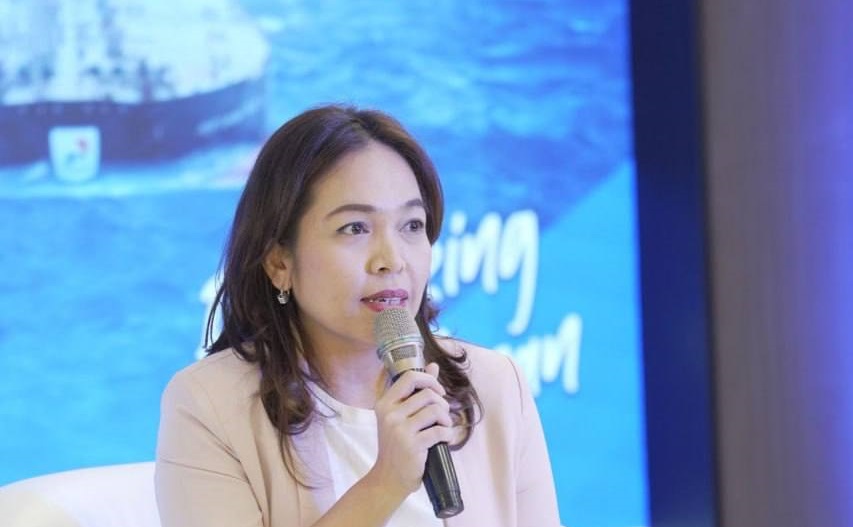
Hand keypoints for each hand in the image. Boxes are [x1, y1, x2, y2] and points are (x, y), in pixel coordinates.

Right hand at [366, 363, 453, 499]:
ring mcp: (400, 430)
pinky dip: (448, 434)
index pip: (410, 377)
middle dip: (442, 403)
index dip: (430, 380)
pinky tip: (444, 439)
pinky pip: (440, 431)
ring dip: (446, 419)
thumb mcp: (400, 416)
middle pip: (427, 394)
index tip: (438, 392)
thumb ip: (416, 390)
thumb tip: (433, 366)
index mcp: (384, 403)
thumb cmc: (396, 445)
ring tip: (443, 427)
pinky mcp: (412, 445)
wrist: (388, 478)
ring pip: (435, 410)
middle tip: (442, 416)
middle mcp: (389, 414)